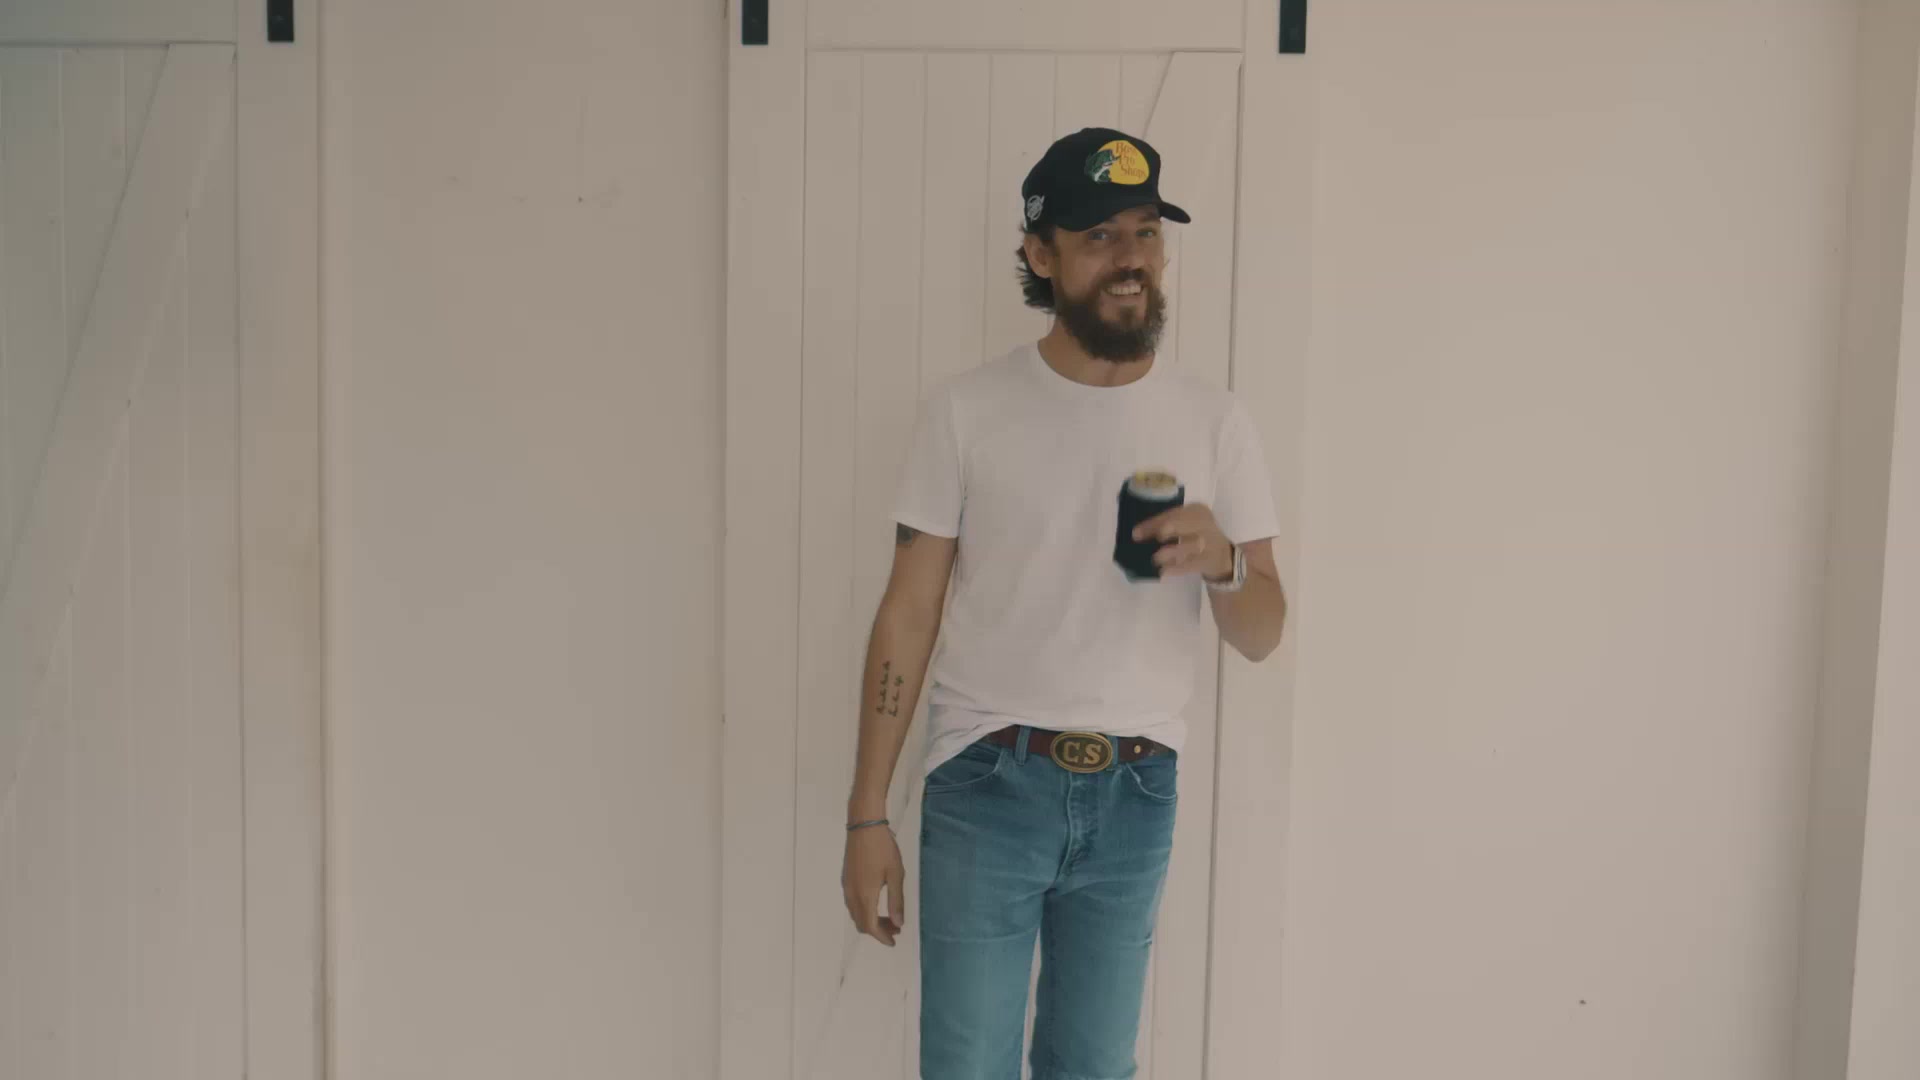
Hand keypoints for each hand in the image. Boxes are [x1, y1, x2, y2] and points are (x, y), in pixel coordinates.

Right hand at [842, 825, 906, 945]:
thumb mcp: (895, 875)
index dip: (882, 937)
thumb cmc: (883, 849)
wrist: (864, 825)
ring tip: (889, 917)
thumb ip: (896, 901)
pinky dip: (864, 910)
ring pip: (856, 913)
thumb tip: (898, 923)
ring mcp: (846, 886)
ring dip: (870, 920)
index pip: (870, 926)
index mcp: (865, 895)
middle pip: (861, 923)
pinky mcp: (846, 878)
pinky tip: (877, 903)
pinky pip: (852, 903)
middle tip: (896, 929)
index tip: (894, 941)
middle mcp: (852, 894)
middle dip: (878, 930)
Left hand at [1133, 504, 1233, 580]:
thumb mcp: (1186, 525)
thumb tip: (1137, 533)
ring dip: (1170, 551)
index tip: (1135, 533)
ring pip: (1190, 544)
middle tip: (1143, 541)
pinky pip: (1193, 563)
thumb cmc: (1197, 536)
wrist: (1223, 556)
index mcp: (1197, 510)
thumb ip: (1166, 525)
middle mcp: (1205, 522)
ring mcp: (1211, 541)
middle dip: (1161, 530)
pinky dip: (1178, 568)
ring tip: (1155, 559)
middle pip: (1181, 523)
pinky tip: (1164, 572)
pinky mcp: (1212, 559)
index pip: (1173, 512)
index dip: (1153, 522)